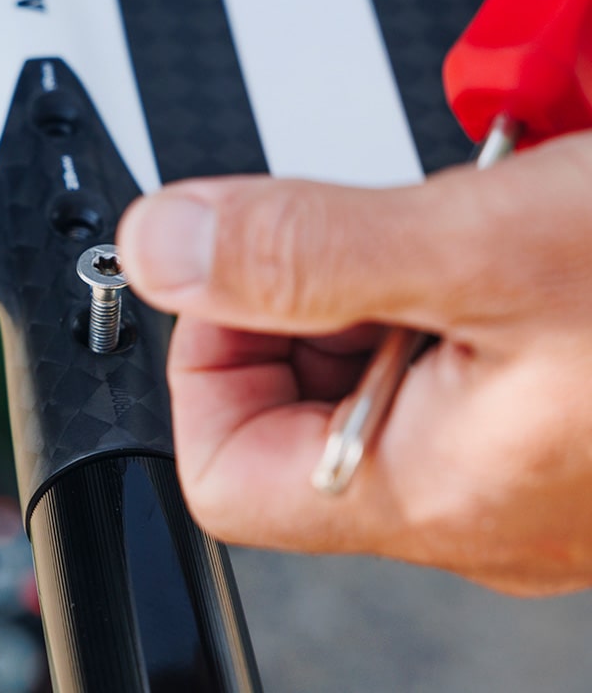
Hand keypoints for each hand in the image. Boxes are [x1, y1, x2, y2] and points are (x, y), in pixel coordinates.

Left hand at [117, 131, 591, 595]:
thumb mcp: (487, 249)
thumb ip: (303, 253)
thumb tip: (163, 248)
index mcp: (430, 487)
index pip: (221, 467)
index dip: (206, 353)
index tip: (241, 265)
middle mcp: (468, 494)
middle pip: (289, 400)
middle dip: (303, 288)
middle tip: (363, 226)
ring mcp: (514, 455)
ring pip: (368, 362)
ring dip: (376, 269)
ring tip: (450, 222)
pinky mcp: (553, 411)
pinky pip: (444, 347)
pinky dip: (438, 273)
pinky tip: (495, 233)